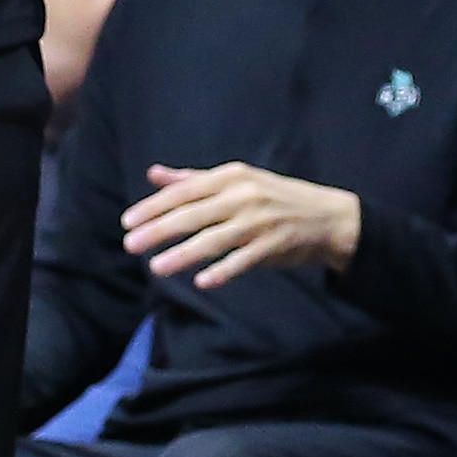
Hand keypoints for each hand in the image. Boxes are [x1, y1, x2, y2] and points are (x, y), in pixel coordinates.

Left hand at [123, 161, 361, 286]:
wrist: (328, 217)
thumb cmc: (275, 197)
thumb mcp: (236, 180)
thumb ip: (193, 179)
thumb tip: (154, 174)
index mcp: (231, 176)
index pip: (184, 191)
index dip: (153, 206)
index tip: (127, 221)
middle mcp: (244, 195)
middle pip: (193, 214)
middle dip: (159, 230)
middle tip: (130, 244)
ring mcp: (260, 220)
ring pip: (214, 239)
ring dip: (183, 254)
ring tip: (156, 267)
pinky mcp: (274, 245)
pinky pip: (243, 260)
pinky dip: (223, 270)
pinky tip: (202, 281)